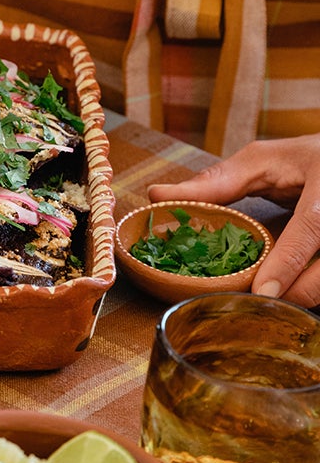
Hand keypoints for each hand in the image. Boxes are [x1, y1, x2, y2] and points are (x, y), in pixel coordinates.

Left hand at [146, 135, 319, 304]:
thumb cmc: (305, 160)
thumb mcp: (264, 161)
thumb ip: (218, 181)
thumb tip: (158, 194)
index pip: (312, 225)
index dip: (288, 262)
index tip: (262, 292)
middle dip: (294, 292)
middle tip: (254, 302)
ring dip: (303, 294)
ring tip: (267, 298)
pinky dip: (310, 288)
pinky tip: (289, 290)